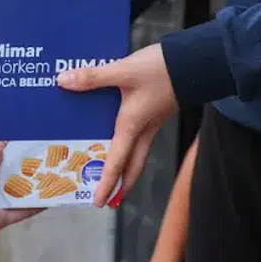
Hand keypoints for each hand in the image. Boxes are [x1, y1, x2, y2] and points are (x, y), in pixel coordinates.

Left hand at [58, 43, 177, 206]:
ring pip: (138, 152)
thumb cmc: (162, 70)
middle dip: (121, 184)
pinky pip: (141, 136)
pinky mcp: (156, 111)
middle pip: (133, 166)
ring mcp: (152, 122)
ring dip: (127, 166)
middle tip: (110, 198)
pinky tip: (120, 136)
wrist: (197, 60)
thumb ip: (93, 78)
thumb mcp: (124, 71)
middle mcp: (143, 129)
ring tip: (113, 174)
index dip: (107, 184)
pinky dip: (129, 144)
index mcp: (132, 126)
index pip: (117, 163)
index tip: (99, 202)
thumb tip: (63, 81)